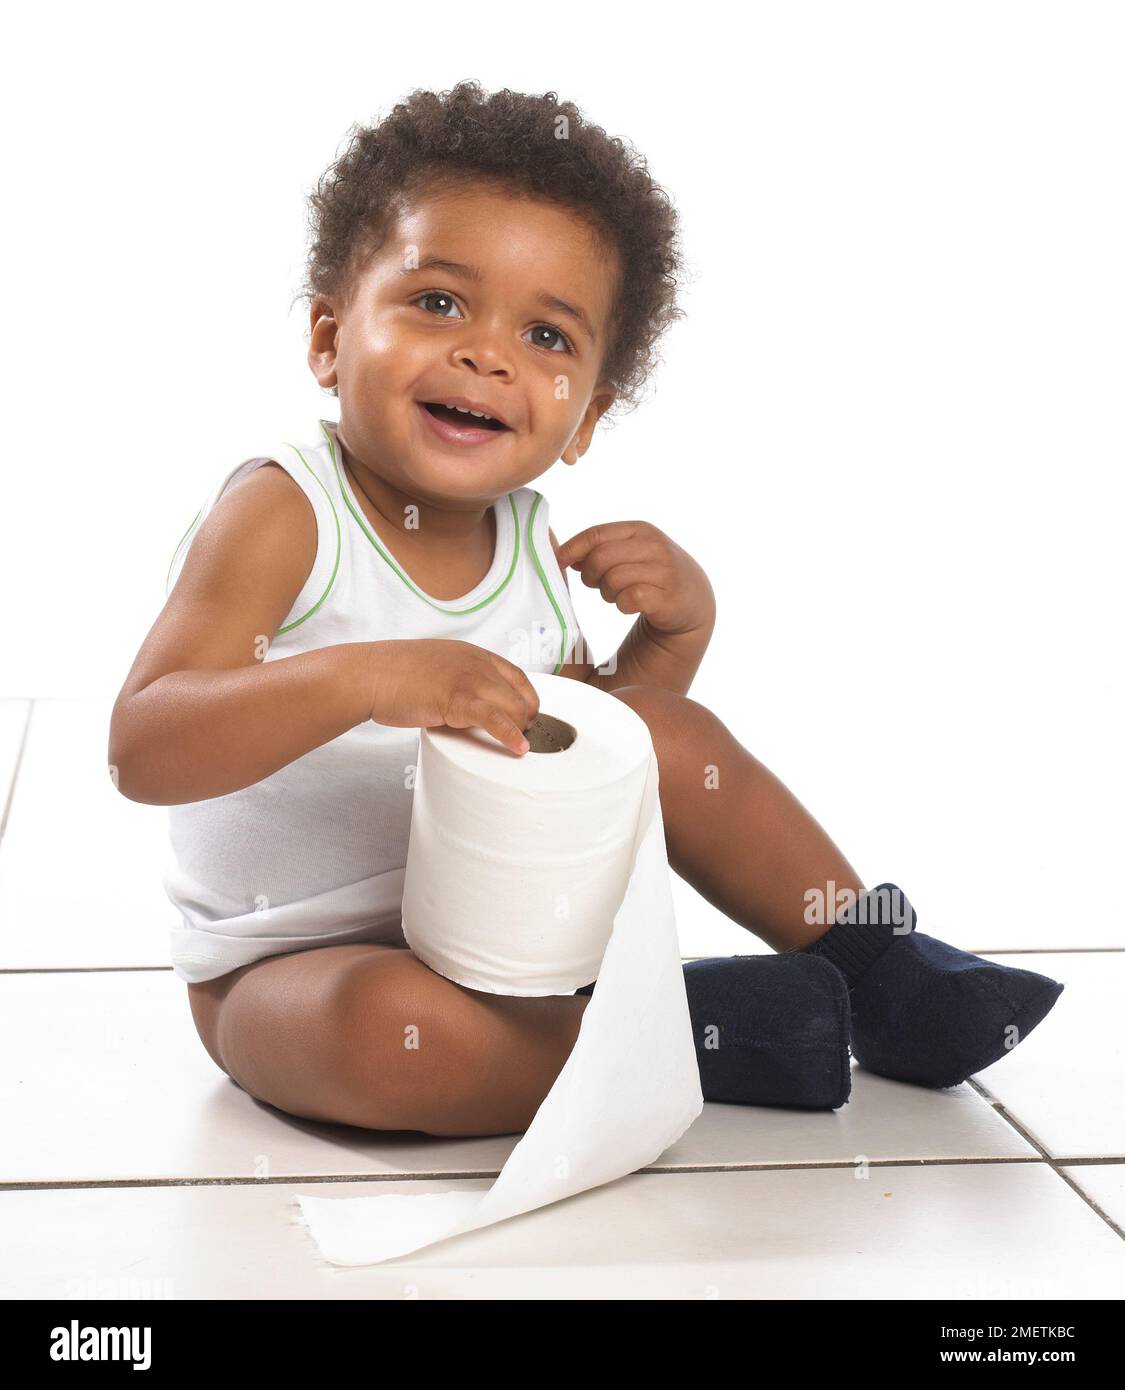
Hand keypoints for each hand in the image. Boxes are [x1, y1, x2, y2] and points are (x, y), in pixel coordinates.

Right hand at [367, 639, 540, 755]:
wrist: (368, 675)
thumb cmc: (391, 675)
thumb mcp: (435, 669)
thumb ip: (456, 682)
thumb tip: (468, 708)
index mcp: (472, 654)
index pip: (516, 675)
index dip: (527, 698)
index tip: (527, 716)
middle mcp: (476, 663)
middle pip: (519, 693)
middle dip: (525, 718)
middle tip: (518, 736)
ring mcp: (469, 679)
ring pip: (513, 706)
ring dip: (520, 729)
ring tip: (517, 745)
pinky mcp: (458, 699)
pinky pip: (495, 718)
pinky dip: (511, 735)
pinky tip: (520, 748)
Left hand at [555, 521, 715, 637]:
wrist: (693, 599)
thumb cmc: (652, 573)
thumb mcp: (630, 552)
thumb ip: (599, 549)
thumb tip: (562, 553)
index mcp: (641, 530)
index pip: (596, 534)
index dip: (572, 549)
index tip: (559, 562)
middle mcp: (655, 546)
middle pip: (600, 558)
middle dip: (590, 575)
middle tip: (596, 584)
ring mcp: (664, 572)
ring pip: (613, 579)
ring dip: (607, 593)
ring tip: (616, 595)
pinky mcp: (668, 598)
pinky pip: (629, 599)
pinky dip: (622, 605)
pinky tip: (630, 605)